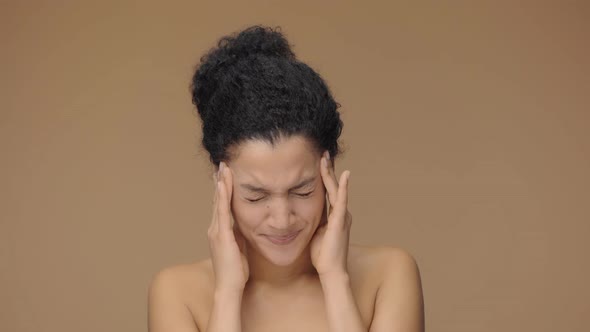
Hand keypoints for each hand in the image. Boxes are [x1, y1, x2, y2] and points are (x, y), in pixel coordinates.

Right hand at [207, 161, 248, 292]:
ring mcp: (216, 231)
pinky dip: (223, 196)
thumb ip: (239, 235)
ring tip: (223, 168)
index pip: (221, 206)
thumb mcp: (239, 248)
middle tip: (223, 164)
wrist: (229, 287)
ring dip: (221, 184)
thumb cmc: (236, 271)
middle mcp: (214, 229)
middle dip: (220, 182)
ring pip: (218, 202)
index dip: (224, 190)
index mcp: (219, 231)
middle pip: (218, 200)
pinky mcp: (221, 235)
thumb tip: (247, 226)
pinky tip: (224, 184)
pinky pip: (222, 211)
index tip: (226, 175)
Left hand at [310, 151, 351, 278]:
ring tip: (327, 157)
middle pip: (333, 186)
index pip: (328, 190)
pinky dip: (343, 187)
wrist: (331, 270)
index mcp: (334, 215)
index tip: (318, 161)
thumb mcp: (316, 232)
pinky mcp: (340, 221)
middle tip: (323, 152)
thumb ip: (314, 221)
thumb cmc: (323, 255)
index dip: (323, 176)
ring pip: (336, 189)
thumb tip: (303, 214)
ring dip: (331, 173)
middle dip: (327, 169)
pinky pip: (341, 200)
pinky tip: (344, 175)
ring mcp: (342, 215)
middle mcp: (341, 212)